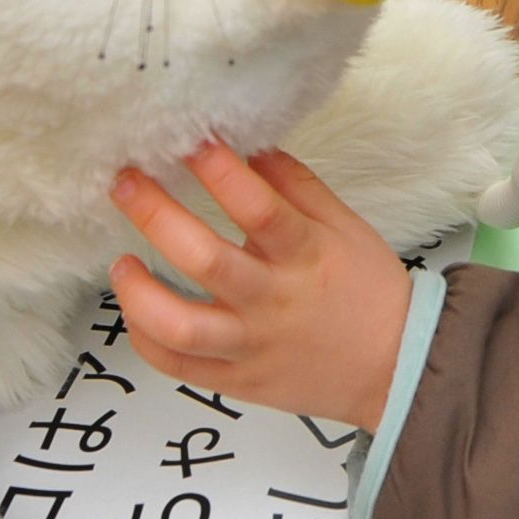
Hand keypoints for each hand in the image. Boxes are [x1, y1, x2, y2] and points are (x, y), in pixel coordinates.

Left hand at [107, 144, 413, 430]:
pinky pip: (178, 367)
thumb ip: (295, 185)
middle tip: (126, 183)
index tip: (190, 138)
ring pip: (181, 327)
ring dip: (139, 292)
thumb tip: (249, 144)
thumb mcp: (344, 226)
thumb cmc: (368, 290)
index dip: (219, 169)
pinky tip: (137, 308)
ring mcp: (252, 346)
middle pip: (206, 260)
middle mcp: (274, 301)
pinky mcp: (237, 380)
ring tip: (122, 261)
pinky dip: (146, 338)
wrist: (395, 368)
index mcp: (306, 255)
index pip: (259, 207)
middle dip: (156, 215)